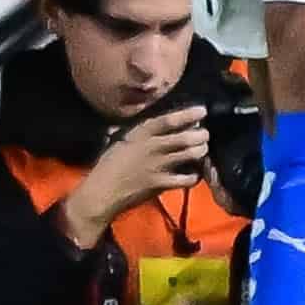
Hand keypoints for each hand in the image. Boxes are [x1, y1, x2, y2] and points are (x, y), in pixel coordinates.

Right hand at [64, 106, 211, 243]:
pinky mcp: (160, 184)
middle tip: (204, 134)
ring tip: (202, 150)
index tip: (202, 111)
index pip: (168, 121)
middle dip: (201, 134)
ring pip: (190, 155)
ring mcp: (158, 166)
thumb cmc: (107, 166)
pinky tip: (194, 175)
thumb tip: (136, 120)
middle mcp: (152, 148)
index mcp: (140, 134)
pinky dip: (194, 177)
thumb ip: (131, 131)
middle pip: (186, 137)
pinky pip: (186, 179)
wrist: (100, 193)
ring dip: (200, 152)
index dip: (188, 115)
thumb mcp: (117, 142)